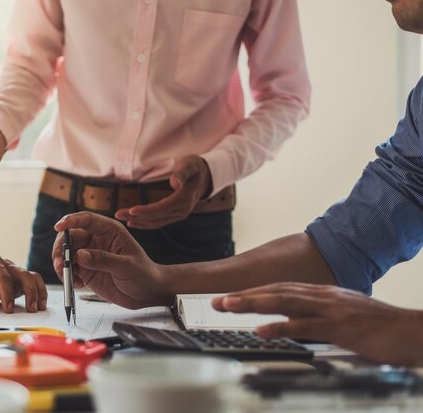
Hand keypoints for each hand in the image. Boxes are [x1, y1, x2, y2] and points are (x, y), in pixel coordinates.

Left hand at [0, 254, 46, 313]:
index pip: (3, 276)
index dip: (7, 292)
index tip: (8, 308)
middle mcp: (5, 265)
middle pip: (23, 274)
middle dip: (30, 291)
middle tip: (31, 308)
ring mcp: (12, 272)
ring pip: (31, 277)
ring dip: (38, 291)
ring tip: (39, 308)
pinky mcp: (16, 280)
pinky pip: (31, 283)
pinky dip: (38, 292)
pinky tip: (39, 305)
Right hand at [53, 212, 172, 308]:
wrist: (146, 293)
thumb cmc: (143, 274)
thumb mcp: (126, 266)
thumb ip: (103, 260)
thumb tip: (80, 255)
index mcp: (109, 230)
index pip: (87, 219)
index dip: (71, 220)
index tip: (59, 226)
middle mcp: (96, 239)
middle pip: (70, 237)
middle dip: (61, 249)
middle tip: (60, 264)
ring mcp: (89, 254)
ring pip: (66, 253)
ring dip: (61, 265)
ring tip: (68, 278)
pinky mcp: (86, 270)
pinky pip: (69, 269)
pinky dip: (67, 276)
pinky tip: (77, 284)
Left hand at [115, 155, 212, 228]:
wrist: (206, 176)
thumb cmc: (195, 167)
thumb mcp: (190, 165)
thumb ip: (182, 173)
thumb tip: (174, 183)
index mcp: (184, 199)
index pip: (162, 208)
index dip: (146, 211)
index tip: (131, 211)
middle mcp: (182, 210)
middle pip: (156, 217)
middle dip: (136, 217)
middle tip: (117, 214)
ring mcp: (179, 215)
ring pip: (156, 222)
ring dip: (138, 221)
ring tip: (121, 218)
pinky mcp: (175, 215)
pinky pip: (158, 222)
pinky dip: (145, 224)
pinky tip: (133, 223)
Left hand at [212, 283, 422, 365]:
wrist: (412, 331)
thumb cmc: (379, 328)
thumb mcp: (342, 318)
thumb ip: (318, 318)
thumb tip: (294, 323)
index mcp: (321, 294)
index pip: (279, 289)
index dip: (252, 292)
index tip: (229, 297)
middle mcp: (321, 296)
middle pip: (274, 291)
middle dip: (243, 295)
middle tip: (216, 302)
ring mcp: (329, 309)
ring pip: (283, 302)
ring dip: (252, 303)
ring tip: (227, 306)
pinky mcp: (339, 327)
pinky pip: (304, 326)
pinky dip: (280, 327)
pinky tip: (261, 331)